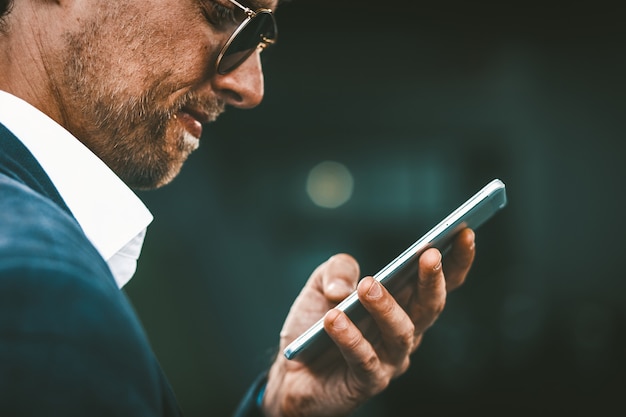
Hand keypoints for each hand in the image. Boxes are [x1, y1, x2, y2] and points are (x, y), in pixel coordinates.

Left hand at [262, 228, 475, 416]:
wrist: (290, 371)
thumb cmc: (314, 323)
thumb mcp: (321, 284)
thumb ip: (337, 269)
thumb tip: (345, 286)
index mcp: (402, 303)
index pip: (439, 282)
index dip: (457, 260)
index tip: (466, 232)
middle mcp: (403, 331)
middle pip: (430, 306)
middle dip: (433, 279)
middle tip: (430, 255)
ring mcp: (389, 359)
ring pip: (401, 332)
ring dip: (386, 306)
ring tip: (367, 286)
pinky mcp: (367, 381)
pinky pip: (365, 359)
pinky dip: (351, 338)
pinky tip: (334, 319)